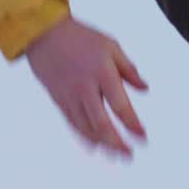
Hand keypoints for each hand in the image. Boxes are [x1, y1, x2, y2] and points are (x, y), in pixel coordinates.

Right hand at [25, 16, 147, 158]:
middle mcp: (85, 88)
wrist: (43, 33)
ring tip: (116, 154)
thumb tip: (145, 89)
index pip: (120, 106)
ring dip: (103, 144)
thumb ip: (129, 69)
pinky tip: (95, 146)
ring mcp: (70, 96)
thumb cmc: (82, 37)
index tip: (143, 137)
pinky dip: (85, 137)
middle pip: (102, 125)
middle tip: (129, 155)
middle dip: (117, 143)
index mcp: (102, 73)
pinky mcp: (58, 100)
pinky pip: (73, 124)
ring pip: (86, 128)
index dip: (132, 125)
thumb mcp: (110, 46)